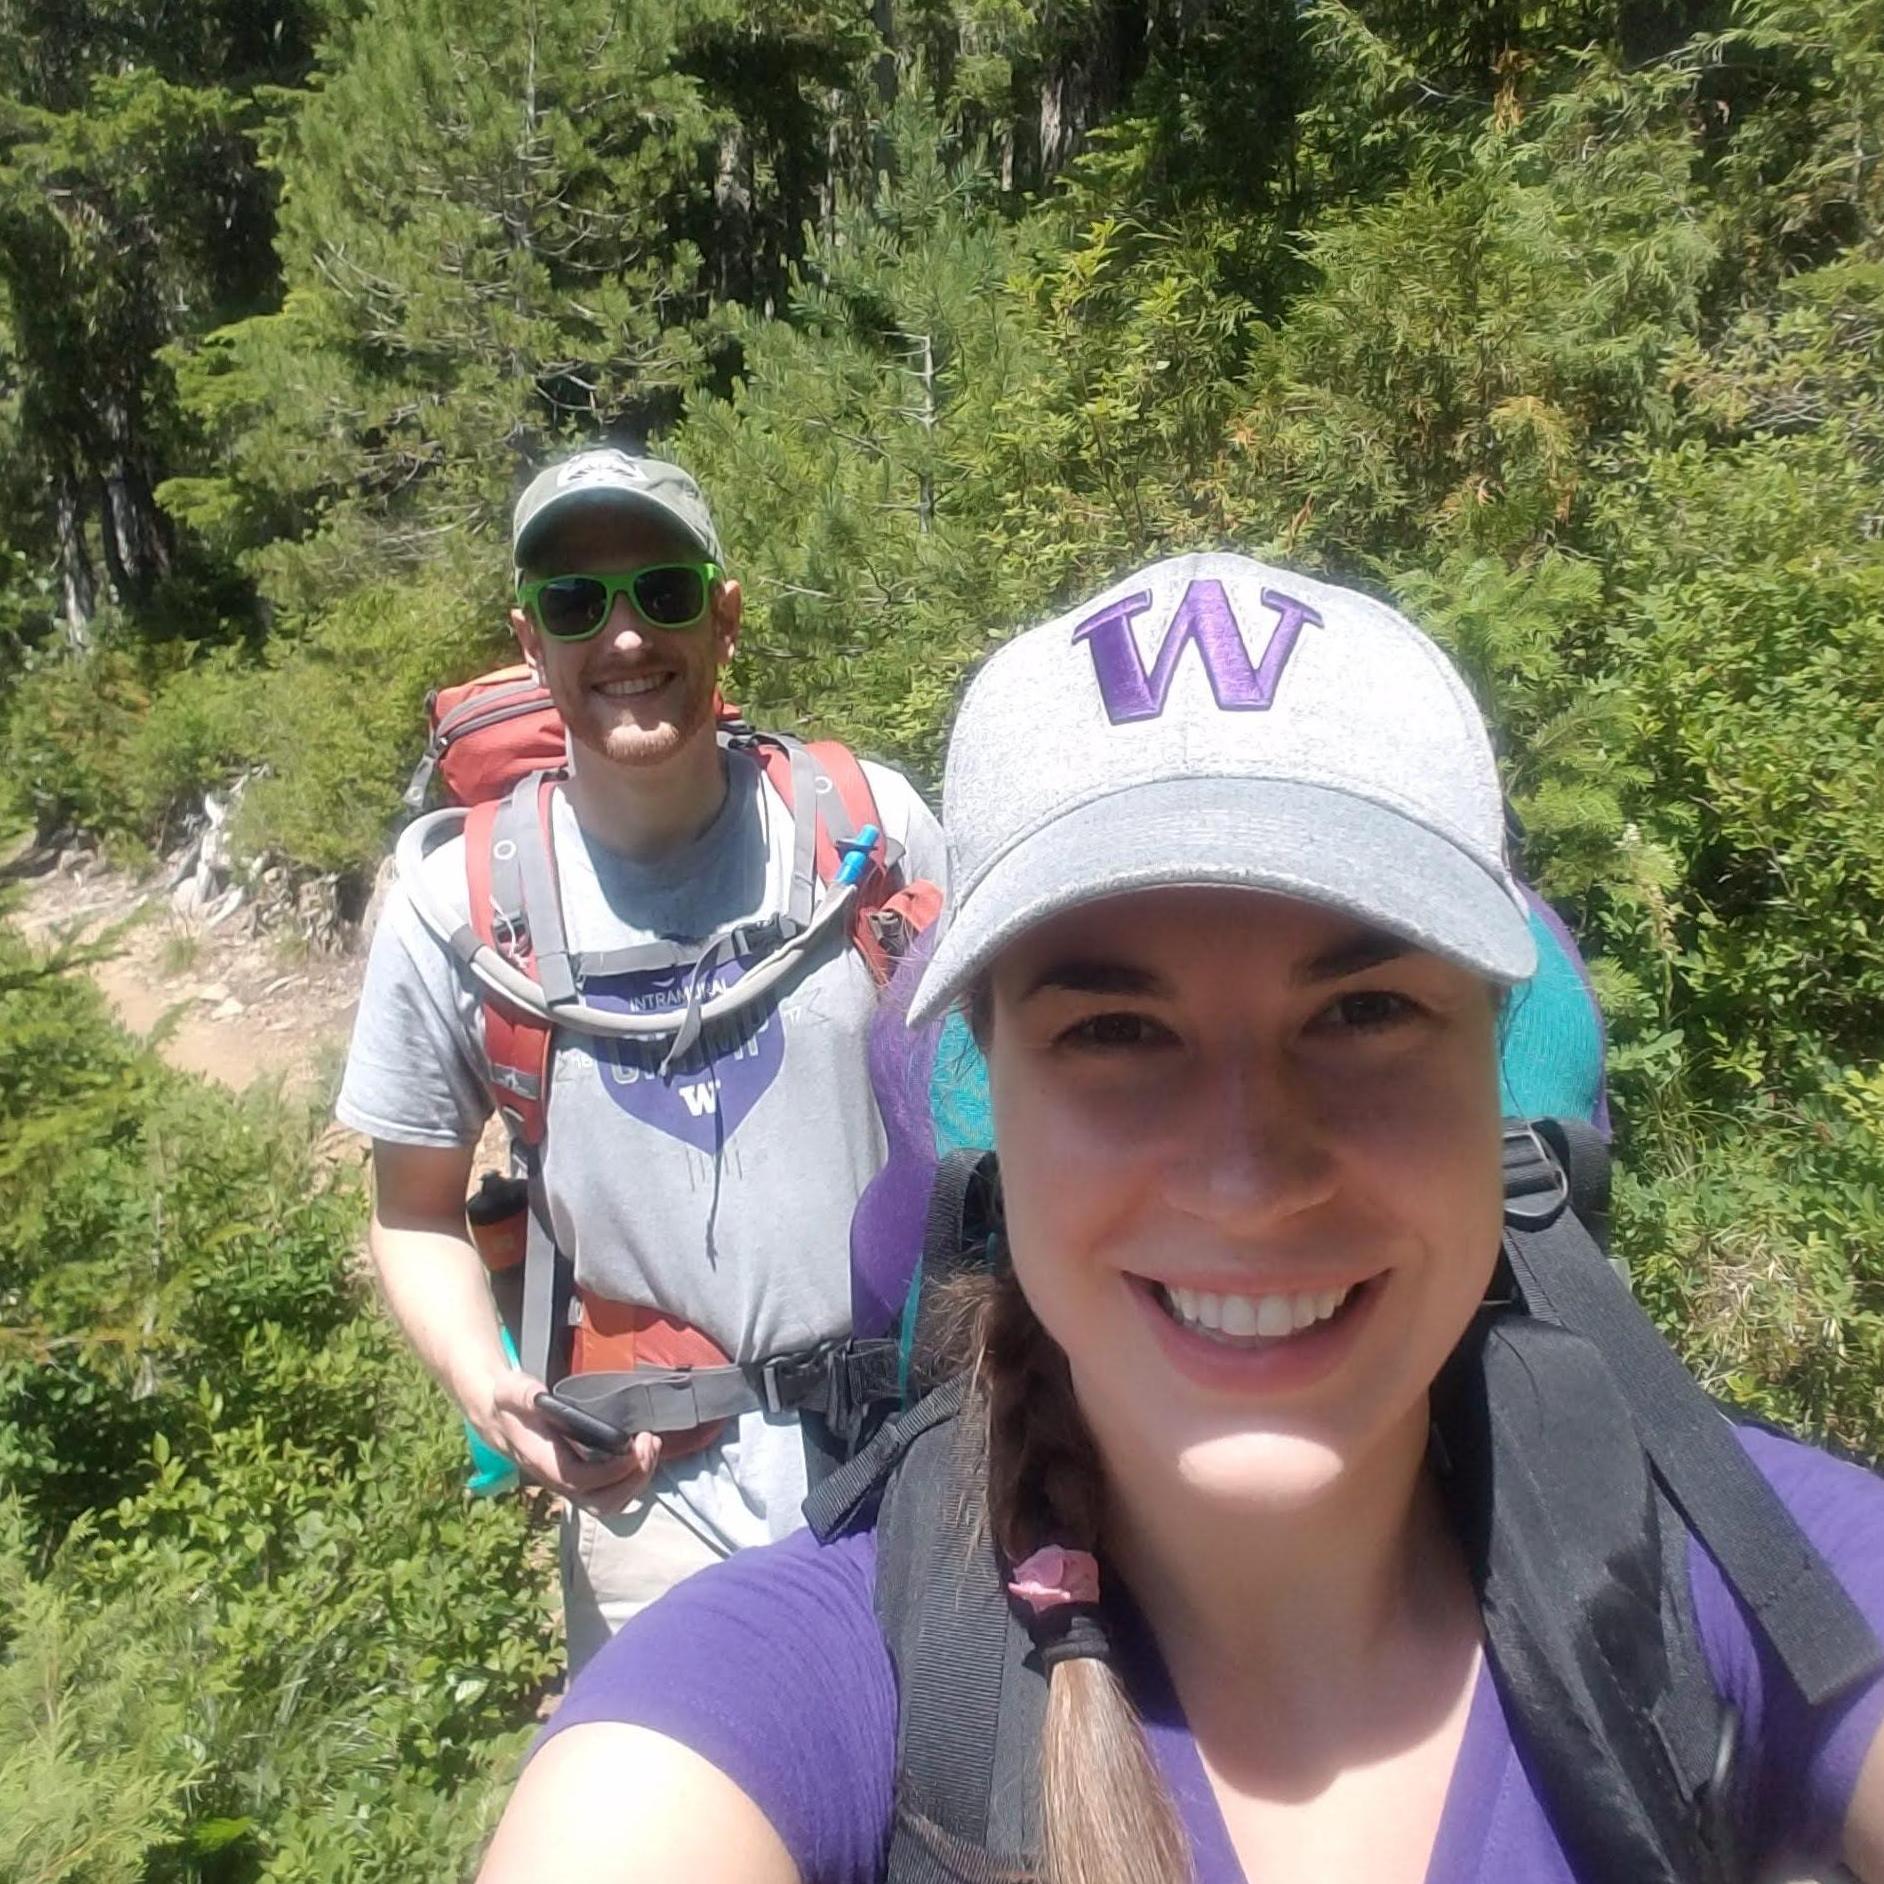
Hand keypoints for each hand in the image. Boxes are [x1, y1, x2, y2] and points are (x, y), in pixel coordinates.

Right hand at [463, 1365, 661, 1510]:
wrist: (500, 1417)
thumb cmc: (509, 1404)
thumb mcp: (512, 1391)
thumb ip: (525, 1394)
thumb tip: (541, 1396)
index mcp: (543, 1462)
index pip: (580, 1480)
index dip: (611, 1471)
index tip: (633, 1447)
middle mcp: (559, 1480)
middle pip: (602, 1503)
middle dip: (633, 1478)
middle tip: (647, 1444)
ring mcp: (572, 1483)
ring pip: (611, 1503)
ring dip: (638, 1479)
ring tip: (650, 1446)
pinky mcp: (584, 1479)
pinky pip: (613, 1492)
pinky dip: (634, 1477)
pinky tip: (642, 1450)